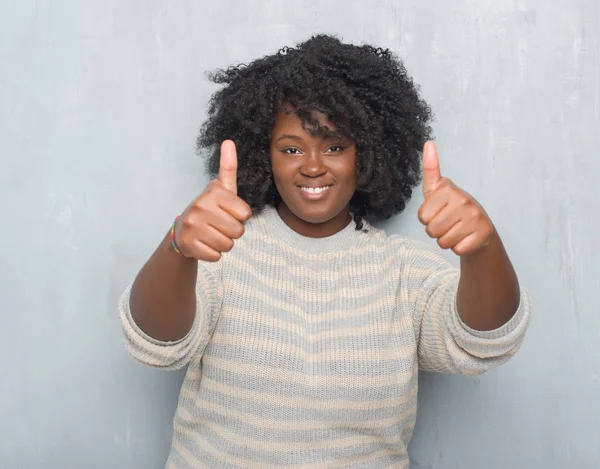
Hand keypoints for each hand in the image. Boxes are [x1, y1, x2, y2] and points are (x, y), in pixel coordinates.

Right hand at [174, 140, 251, 260]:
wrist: (182, 231)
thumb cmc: (209, 209)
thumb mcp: (220, 188)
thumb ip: (228, 167)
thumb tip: (229, 140)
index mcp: (212, 192)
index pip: (245, 214)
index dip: (240, 217)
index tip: (226, 212)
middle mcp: (200, 206)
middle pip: (238, 231)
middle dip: (232, 232)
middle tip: (218, 226)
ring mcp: (192, 226)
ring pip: (228, 245)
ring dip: (223, 244)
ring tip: (211, 234)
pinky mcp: (188, 245)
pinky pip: (216, 257)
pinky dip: (213, 254)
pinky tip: (204, 244)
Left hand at [417, 141, 494, 256]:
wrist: (479, 229)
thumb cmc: (452, 208)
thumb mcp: (437, 190)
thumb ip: (430, 169)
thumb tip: (428, 143)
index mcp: (449, 189)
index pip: (422, 217)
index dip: (427, 219)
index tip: (438, 212)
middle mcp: (464, 200)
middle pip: (431, 230)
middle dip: (436, 231)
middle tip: (448, 223)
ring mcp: (476, 217)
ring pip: (443, 242)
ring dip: (446, 240)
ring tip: (456, 230)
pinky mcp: (483, 234)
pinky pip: (457, 250)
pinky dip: (458, 248)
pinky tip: (465, 238)